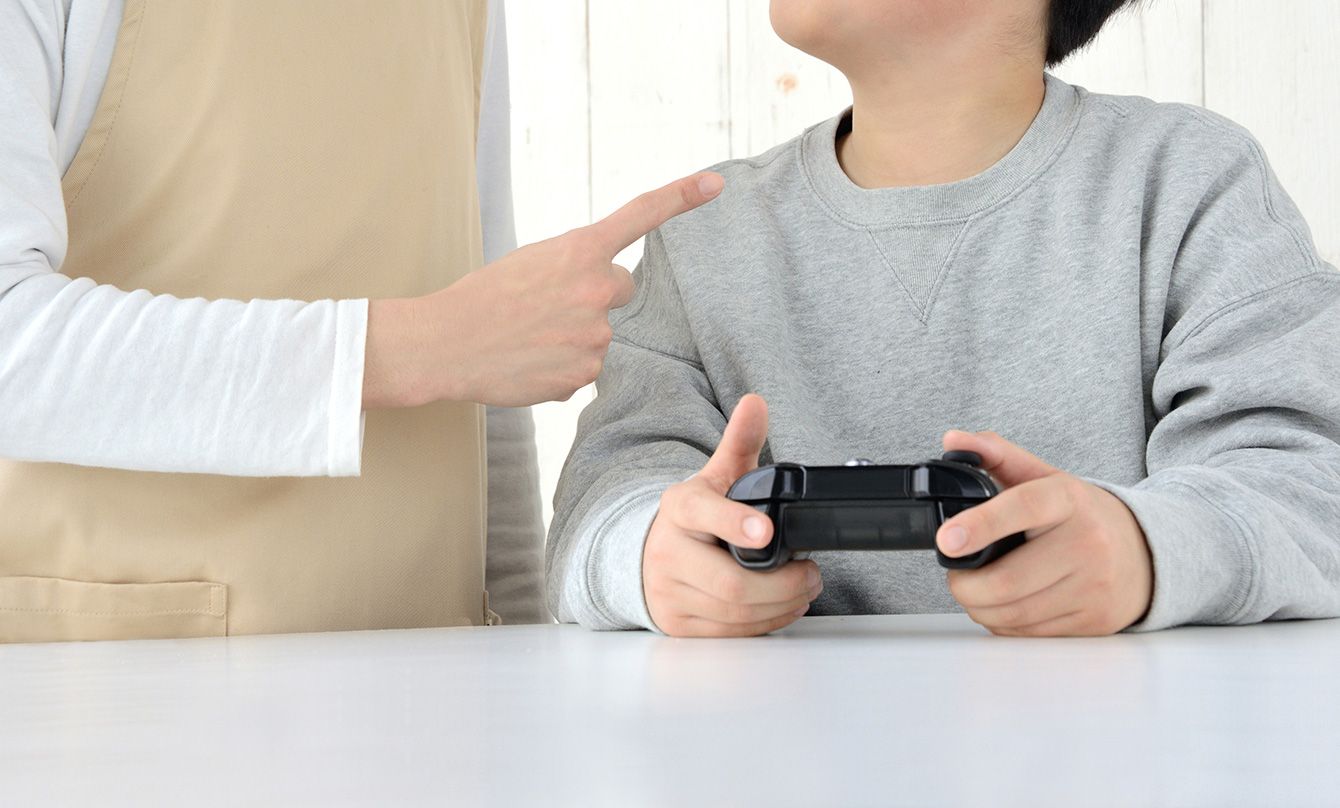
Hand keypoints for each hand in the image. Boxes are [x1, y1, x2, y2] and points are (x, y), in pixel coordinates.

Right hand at [363, 172, 724, 407]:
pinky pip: (584, 366)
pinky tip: (529, 360)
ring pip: (600, 332)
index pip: (640, 216)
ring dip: (573, 334)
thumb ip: (576, 268)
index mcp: (579, 250)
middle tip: (545, 306)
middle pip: (620, 289)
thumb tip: (604, 297)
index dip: (681, 196)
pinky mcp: (585, 372)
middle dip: (593, 296)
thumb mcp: (532, 263)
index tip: (716, 182)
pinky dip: (561, 366)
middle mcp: (596, 289)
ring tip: (528, 336)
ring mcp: (594, 334)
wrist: (445, 342)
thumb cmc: (483, 299)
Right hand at [643, 394, 822, 636]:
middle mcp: (668, 553)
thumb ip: (739, 442)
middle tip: (812, 574)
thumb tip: (756, 403)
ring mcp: (670, 593)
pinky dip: (766, 623)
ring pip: (735, 613)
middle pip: (730, 583)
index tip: (767, 532)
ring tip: (804, 589)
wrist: (644, 557)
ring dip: (781, 606)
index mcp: (679, 509)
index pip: (702, 513)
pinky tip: (782, 607)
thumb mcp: (714, 477)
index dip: (736, 523)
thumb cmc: (694, 519)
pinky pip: (731, 633)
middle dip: (783, 584)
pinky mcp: (679, 625)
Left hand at [936, 431, 1152, 636]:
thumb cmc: (1083, 515)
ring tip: (977, 589)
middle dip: (964, 584)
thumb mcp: (1045, 478)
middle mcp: (1087, 543)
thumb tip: (953, 440)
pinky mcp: (1095, 621)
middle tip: (957, 573)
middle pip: (1006, 581)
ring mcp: (1094, 586)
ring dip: (979, 607)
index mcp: (1068, 499)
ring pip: (1013, 614)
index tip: (946, 540)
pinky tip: (1005, 605)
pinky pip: (1030, 633)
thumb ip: (997, 455)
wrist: (1146, 551)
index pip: (1022, 508)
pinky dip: (1004, 624)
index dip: (979, 526)